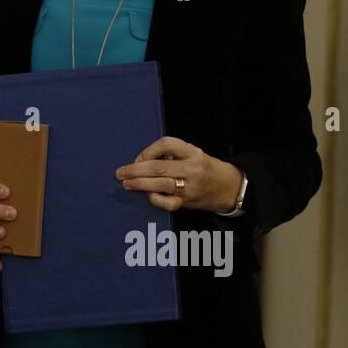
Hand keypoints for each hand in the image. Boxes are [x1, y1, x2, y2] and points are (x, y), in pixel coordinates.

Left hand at [115, 136, 242, 212]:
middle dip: (135, 170)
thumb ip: (170, 154)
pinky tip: (148, 195)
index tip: (139, 158)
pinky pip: (167, 202)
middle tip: (120, 173)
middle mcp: (192, 168)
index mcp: (192, 152)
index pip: (167, 144)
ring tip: (126, 183)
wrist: (226, 186)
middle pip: (158, 167)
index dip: (148, 150)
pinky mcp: (187, 202)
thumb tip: (139, 161)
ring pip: (160, 184)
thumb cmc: (202, 167)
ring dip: (139, 184)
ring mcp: (190, 186)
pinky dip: (154, 199)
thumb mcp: (191, 153)